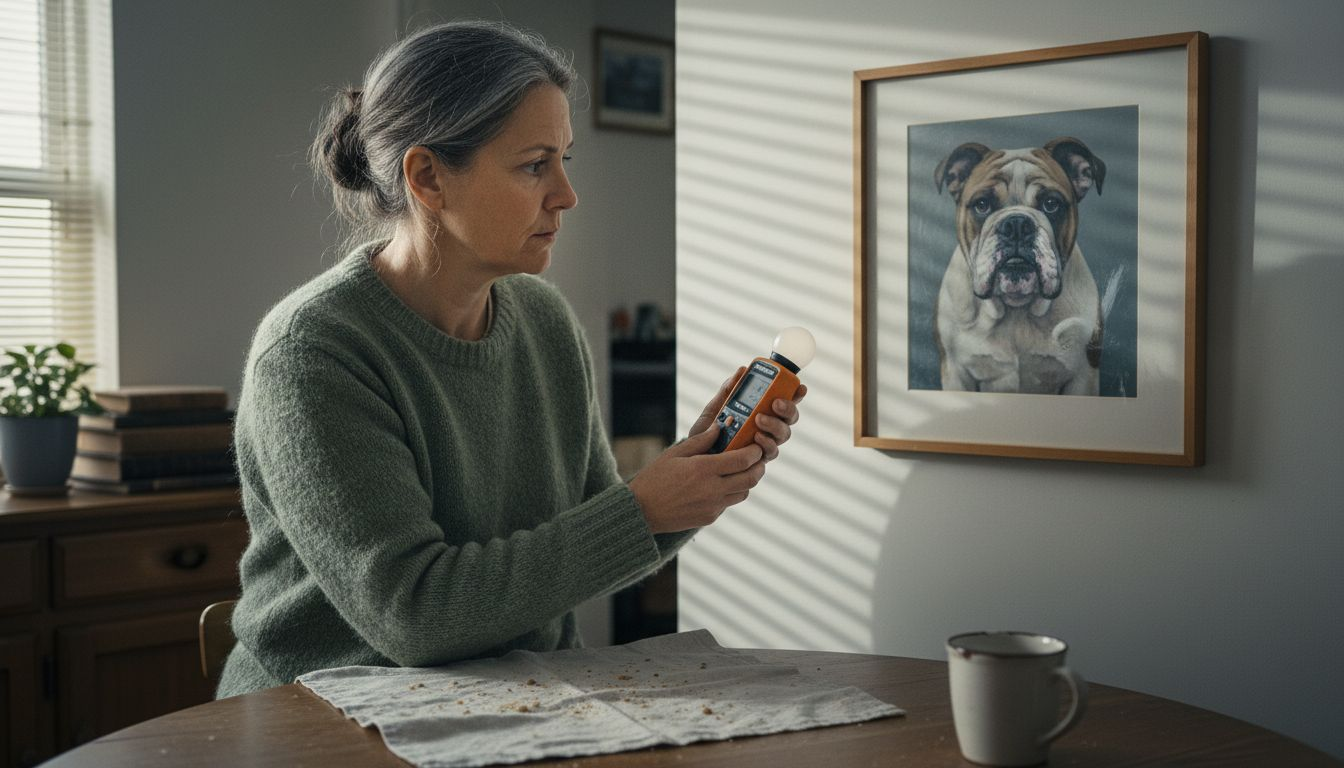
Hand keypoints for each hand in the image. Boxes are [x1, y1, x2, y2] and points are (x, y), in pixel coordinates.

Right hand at [628, 424, 764, 533]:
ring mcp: (713, 506)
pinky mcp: (710, 517)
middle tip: (758, 459)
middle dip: (759, 467)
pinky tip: (721, 485)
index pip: (742, 460)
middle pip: (751, 478)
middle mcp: (712, 489)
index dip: (754, 452)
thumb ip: (700, 441)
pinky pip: (728, 504)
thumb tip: (719, 427)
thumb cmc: (654, 479)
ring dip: (747, 481)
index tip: (755, 446)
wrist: (641, 511)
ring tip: (740, 471)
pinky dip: (731, 493)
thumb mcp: (674, 454)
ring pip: (744, 493)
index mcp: (703, 469)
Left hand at [688, 368, 807, 462]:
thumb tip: (742, 370)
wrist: (696, 453)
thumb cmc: (710, 428)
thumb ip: (729, 389)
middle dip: (788, 409)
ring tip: (759, 419)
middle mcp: (769, 427)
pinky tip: (756, 437)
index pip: (786, 401)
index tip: (801, 387)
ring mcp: (766, 443)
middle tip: (775, 403)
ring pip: (784, 434)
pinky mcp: (759, 459)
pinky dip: (766, 443)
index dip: (797, 394)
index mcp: (764, 411)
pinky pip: (771, 452)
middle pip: (790, 418)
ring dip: (775, 425)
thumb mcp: (717, 405)